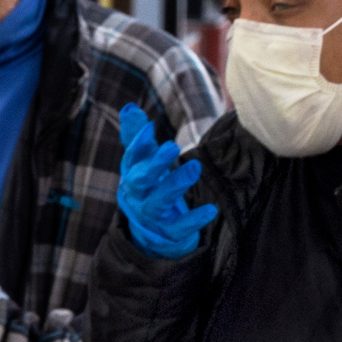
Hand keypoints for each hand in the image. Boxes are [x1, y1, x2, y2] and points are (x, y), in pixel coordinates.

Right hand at [116, 104, 216, 258]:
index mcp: (131, 175)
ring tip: (195, 167)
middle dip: (155, 164)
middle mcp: (137, 196)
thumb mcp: (141, 163)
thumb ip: (137, 136)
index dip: (138, 143)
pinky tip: (211, 209)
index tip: (149, 127)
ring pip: (159, 202)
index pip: (131, 158)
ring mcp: (151, 216)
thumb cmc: (147, 187)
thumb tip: (130, 107)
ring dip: (175, 184)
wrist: (148, 233)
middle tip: (171, 147)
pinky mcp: (168, 233)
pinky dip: (194, 219)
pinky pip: (180, 228)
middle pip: (141, 180)